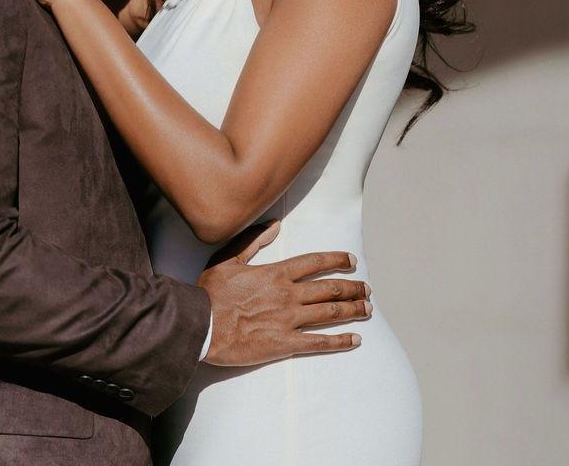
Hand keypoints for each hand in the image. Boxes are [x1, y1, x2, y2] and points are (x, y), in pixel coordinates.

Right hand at [197, 221, 370, 365]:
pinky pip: (319, 343)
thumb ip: (253, 241)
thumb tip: (275, 224)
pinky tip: (355, 340)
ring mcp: (288, 320)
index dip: (336, 260)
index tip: (352, 260)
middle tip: (367, 289)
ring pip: (330, 313)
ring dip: (353, 310)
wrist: (200, 325)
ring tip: (368, 309)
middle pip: (329, 289)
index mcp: (276, 273)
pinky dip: (340, 341)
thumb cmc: (211, 292)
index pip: (315, 263)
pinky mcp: (285, 344)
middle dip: (353, 288)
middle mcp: (288, 295)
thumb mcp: (228, 258)